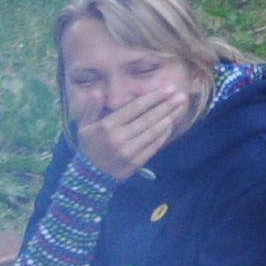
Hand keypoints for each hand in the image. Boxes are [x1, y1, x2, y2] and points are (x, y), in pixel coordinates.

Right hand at [78, 76, 196, 181]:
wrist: (88, 176)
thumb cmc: (88, 147)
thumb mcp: (84, 127)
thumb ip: (91, 109)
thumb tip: (97, 92)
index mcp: (107, 126)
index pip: (136, 107)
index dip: (154, 97)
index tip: (169, 89)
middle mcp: (119, 138)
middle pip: (149, 118)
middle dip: (167, 105)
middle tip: (181, 96)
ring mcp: (128, 151)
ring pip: (154, 131)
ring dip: (169, 118)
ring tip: (180, 107)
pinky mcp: (135, 162)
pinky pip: (154, 145)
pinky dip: (164, 134)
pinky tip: (170, 124)